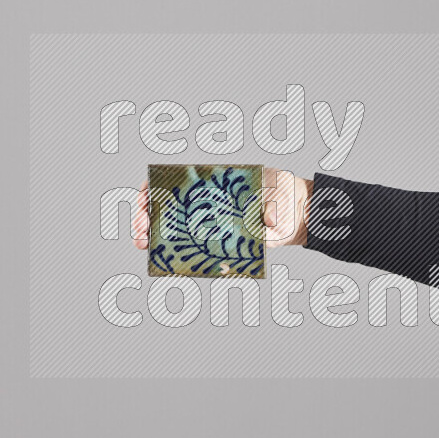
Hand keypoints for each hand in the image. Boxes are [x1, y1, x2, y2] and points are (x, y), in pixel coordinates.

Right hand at [133, 168, 312, 250]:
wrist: (298, 216)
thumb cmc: (283, 193)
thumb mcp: (276, 193)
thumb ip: (269, 205)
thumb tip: (264, 222)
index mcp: (213, 181)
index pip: (175, 179)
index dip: (154, 187)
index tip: (145, 198)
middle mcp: (207, 201)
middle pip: (167, 205)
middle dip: (147, 215)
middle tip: (140, 228)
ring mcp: (210, 222)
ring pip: (175, 227)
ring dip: (155, 235)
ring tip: (143, 244)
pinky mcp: (219, 242)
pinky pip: (193, 247)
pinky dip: (176, 253)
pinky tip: (163, 258)